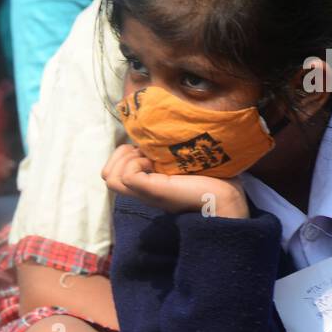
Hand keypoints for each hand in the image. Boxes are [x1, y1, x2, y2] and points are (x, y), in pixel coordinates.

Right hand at [101, 145, 247, 216]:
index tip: (149, 150)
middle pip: (106, 175)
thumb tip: (157, 132)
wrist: (225, 198)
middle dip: (120, 155)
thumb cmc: (213, 178)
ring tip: (149, 159)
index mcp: (148, 183)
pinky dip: (135, 164)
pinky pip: (125, 176)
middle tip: (147, 154)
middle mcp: (142, 189)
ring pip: (109, 176)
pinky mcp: (152, 191)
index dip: (125, 153)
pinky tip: (154, 165)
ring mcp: (145, 192)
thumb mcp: (182, 160)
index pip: (114, 170)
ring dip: (125, 159)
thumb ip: (168, 152)